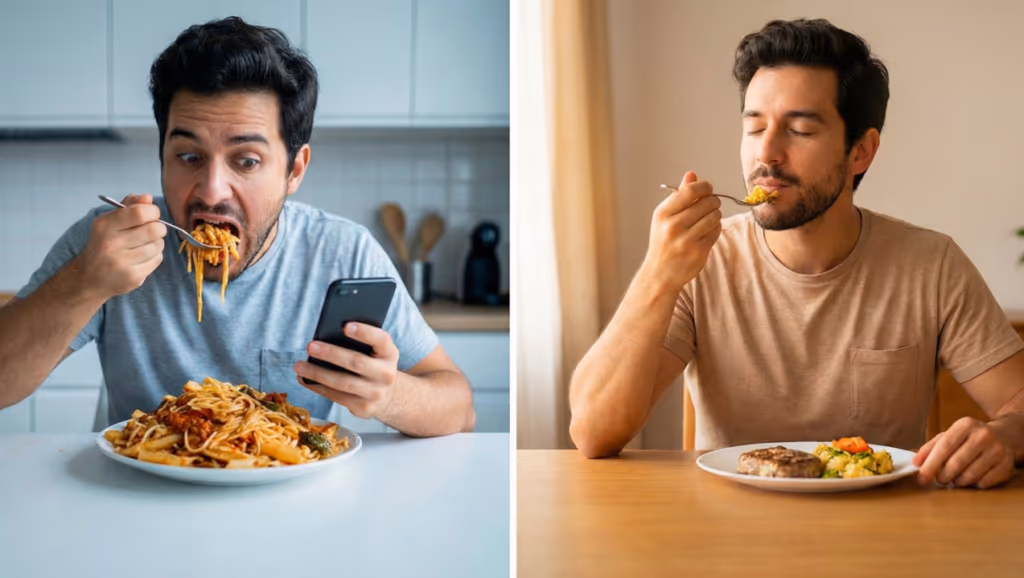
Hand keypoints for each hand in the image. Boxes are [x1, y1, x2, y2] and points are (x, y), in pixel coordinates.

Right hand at [73, 194, 166, 299]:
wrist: (88, 278)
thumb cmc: (103, 245)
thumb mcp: (109, 222)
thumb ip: (129, 207)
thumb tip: (147, 197)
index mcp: (104, 225)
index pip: (140, 213)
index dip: (153, 211)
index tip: (151, 215)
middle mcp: (111, 244)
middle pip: (154, 230)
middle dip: (159, 228)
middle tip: (152, 231)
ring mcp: (121, 262)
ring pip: (158, 246)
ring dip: (156, 243)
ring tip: (145, 245)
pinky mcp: (132, 277)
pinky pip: (157, 260)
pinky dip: (155, 256)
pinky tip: (143, 257)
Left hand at [294, 323, 400, 419]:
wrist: (387, 396)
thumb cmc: (374, 366)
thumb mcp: (377, 352)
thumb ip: (361, 344)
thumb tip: (327, 337)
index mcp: (390, 354)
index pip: (381, 340)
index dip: (364, 332)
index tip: (345, 326)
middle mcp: (386, 374)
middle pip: (357, 362)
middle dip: (331, 354)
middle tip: (311, 346)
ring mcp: (375, 393)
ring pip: (342, 382)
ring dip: (318, 373)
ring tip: (299, 365)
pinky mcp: (363, 408)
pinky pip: (336, 397)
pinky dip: (317, 387)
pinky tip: (304, 378)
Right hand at [641, 171, 721, 290]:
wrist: (660, 273)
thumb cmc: (663, 242)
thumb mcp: (665, 217)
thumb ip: (679, 195)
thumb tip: (692, 174)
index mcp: (663, 213)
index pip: (691, 190)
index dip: (704, 187)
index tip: (707, 189)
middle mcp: (673, 226)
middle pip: (707, 202)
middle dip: (713, 201)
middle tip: (711, 205)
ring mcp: (686, 240)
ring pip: (715, 216)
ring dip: (716, 215)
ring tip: (708, 219)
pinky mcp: (698, 251)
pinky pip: (716, 231)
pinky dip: (716, 229)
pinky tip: (707, 232)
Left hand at [914, 417, 1015, 488]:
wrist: (1004, 435)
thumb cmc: (969, 438)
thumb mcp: (949, 436)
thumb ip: (930, 448)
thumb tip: (915, 462)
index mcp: (965, 425)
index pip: (944, 447)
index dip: (931, 464)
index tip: (922, 478)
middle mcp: (983, 436)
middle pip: (956, 464)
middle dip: (943, 476)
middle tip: (940, 480)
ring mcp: (997, 450)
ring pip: (970, 476)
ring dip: (957, 482)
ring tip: (955, 478)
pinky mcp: (1007, 465)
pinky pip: (983, 483)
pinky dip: (973, 484)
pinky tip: (972, 477)